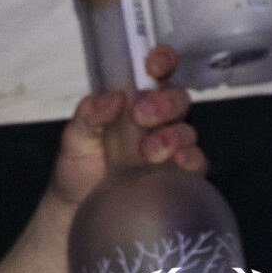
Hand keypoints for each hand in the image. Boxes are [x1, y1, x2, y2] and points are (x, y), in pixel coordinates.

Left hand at [47, 45, 204, 210]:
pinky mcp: (178, 176)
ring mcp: (170, 148)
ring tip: (148, 152)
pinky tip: (179, 162)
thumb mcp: (74, 136)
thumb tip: (115, 96)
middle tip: (141, 116)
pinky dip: (192, 159)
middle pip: (177, 99)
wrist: (77, 211)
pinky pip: (197, 162)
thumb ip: (89, 113)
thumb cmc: (78, 166)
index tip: (153, 65)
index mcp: (134, 101)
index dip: (162, 61)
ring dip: (172, 136)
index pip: (157, 72)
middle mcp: (157, 121)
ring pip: (187, 130)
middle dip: (164, 104)